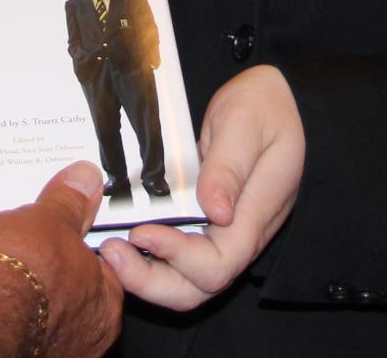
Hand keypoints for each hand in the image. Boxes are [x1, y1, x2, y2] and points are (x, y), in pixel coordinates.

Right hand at [0, 163, 120, 356]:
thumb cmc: (23, 280)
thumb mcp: (49, 219)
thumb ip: (67, 202)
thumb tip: (85, 181)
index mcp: (98, 306)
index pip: (96, 267)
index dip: (73, 239)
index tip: (55, 221)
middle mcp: (65, 335)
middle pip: (41, 283)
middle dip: (14, 258)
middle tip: (2, 234)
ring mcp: (23, 342)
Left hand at [102, 65, 304, 311]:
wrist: (275, 99)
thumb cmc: (264, 106)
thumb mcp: (246, 122)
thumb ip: (230, 165)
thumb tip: (217, 212)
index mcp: (258, 212)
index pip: (221, 263)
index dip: (179, 258)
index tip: (142, 231)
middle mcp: (241, 235)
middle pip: (200, 287)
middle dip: (152, 282)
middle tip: (111, 252)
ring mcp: (224, 234)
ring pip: (187, 282)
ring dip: (146, 275)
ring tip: (111, 250)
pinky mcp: (207, 227)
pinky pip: (179, 258)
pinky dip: (149, 258)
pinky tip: (122, 237)